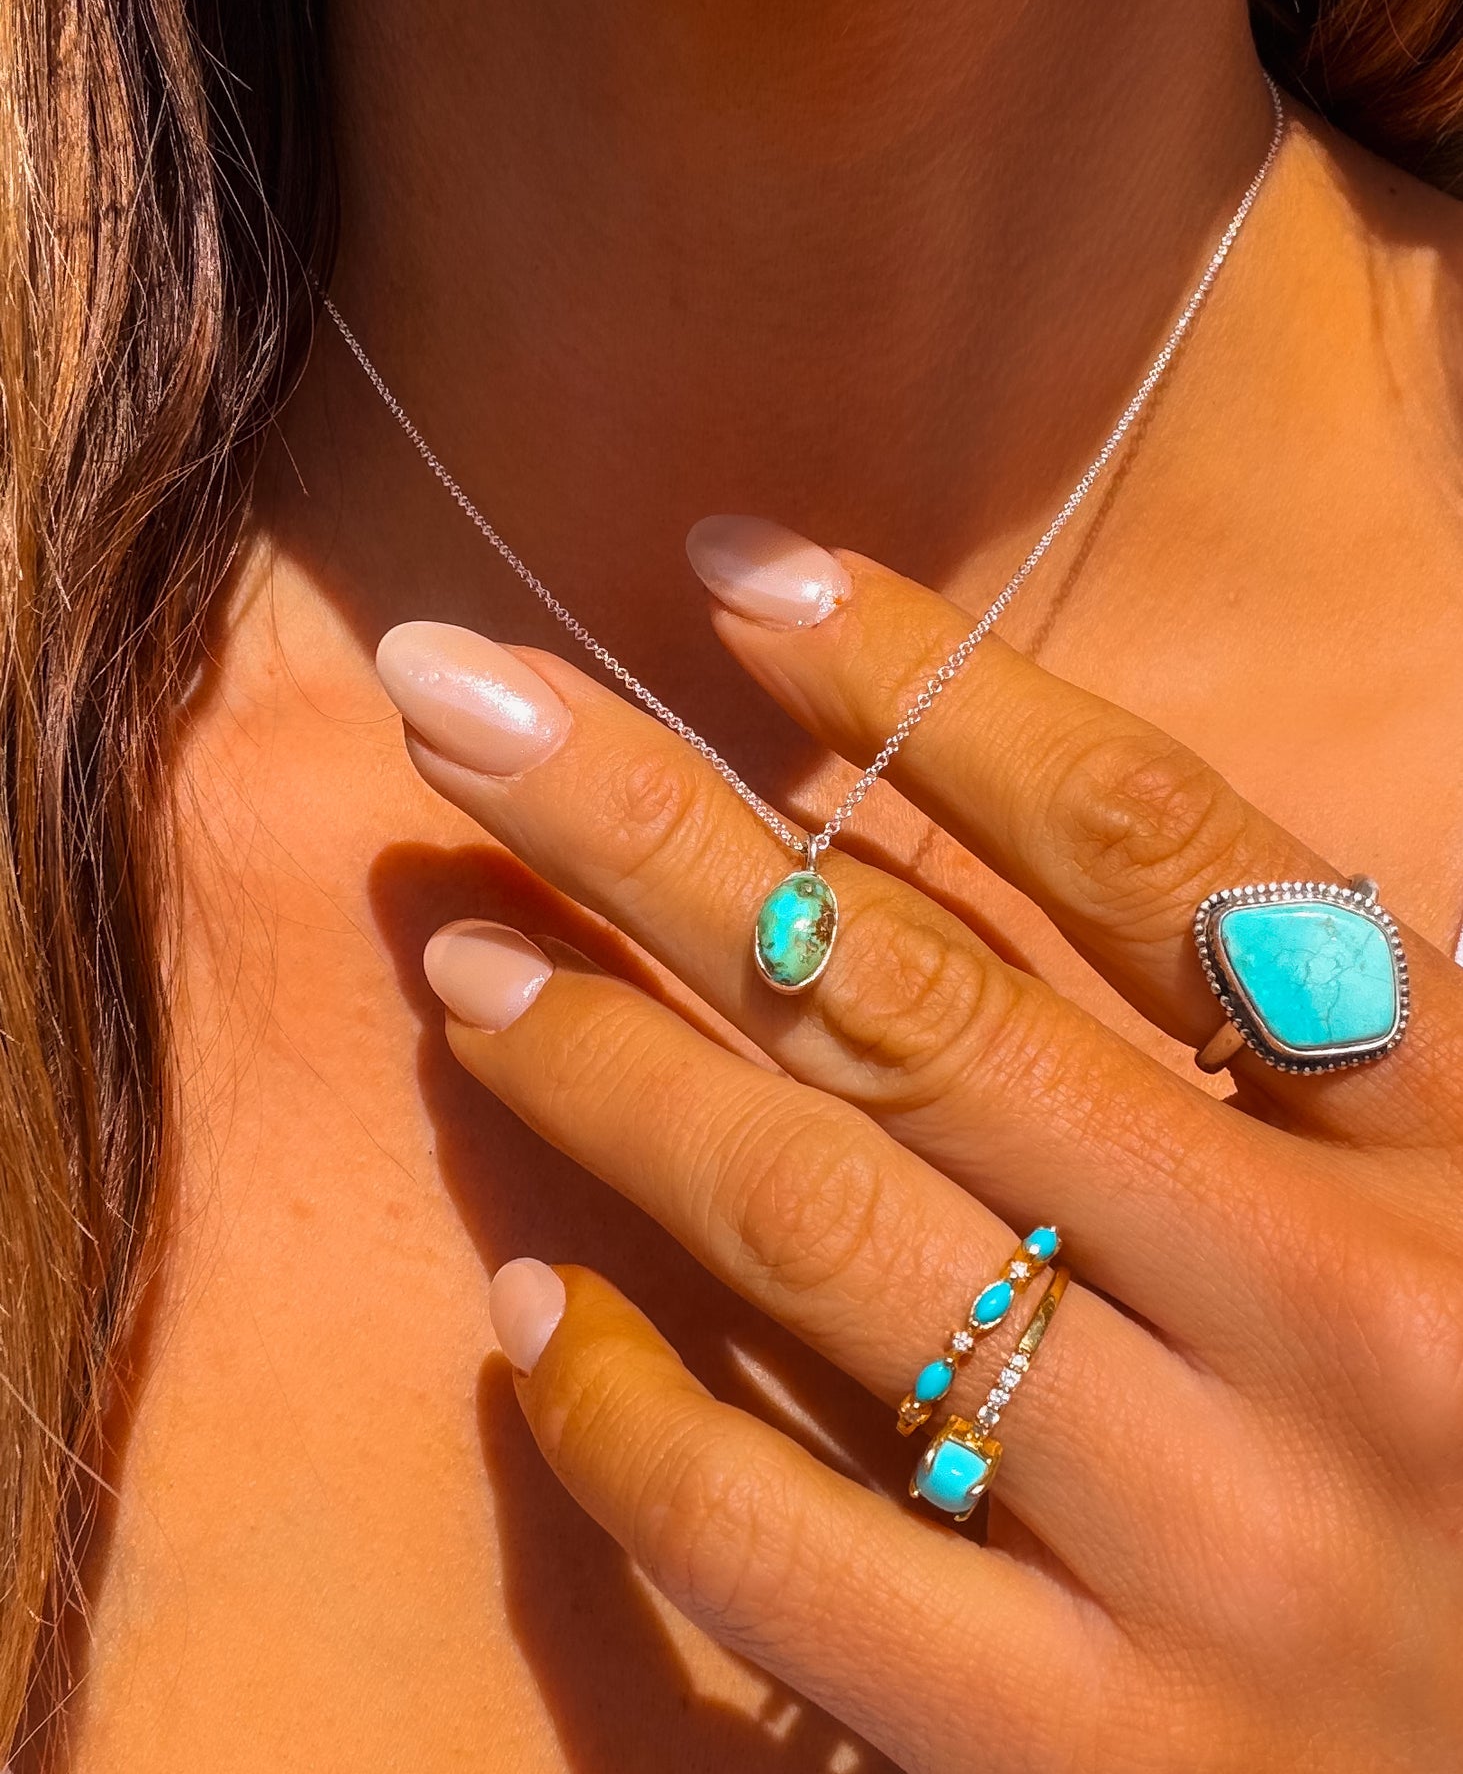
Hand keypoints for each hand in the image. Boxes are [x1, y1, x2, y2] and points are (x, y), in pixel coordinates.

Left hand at [376, 524, 1462, 1772]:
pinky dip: (630, 1415)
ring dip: (607, 1070)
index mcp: (1462, 1133)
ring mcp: (1226, 1550)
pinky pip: (791, 1552)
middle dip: (654, 828)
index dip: (922, 678)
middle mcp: (1346, 1311)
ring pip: (826, 1230)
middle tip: (461, 706)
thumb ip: (1280, 1035)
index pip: (1146, 840)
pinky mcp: (1108, 1765)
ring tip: (465, 960)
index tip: (732, 569)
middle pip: (920, 998)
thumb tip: (961, 828)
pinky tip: (534, 1313)